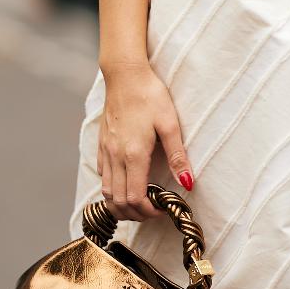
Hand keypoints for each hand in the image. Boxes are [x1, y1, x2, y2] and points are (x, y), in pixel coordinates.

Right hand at [97, 62, 193, 220]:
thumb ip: (178, 155)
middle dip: (136, 214)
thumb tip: (188, 183)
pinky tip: (127, 183)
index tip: (163, 210)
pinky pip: (102, 176)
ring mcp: (105, 151)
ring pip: (107, 192)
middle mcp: (115, 157)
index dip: (149, 212)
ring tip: (140, 204)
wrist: (125, 75)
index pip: (135, 198)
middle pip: (118, 202)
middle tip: (153, 211)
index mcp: (133, 154)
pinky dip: (112, 189)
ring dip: (121, 205)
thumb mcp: (170, 123)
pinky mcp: (101, 145)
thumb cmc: (149, 95)